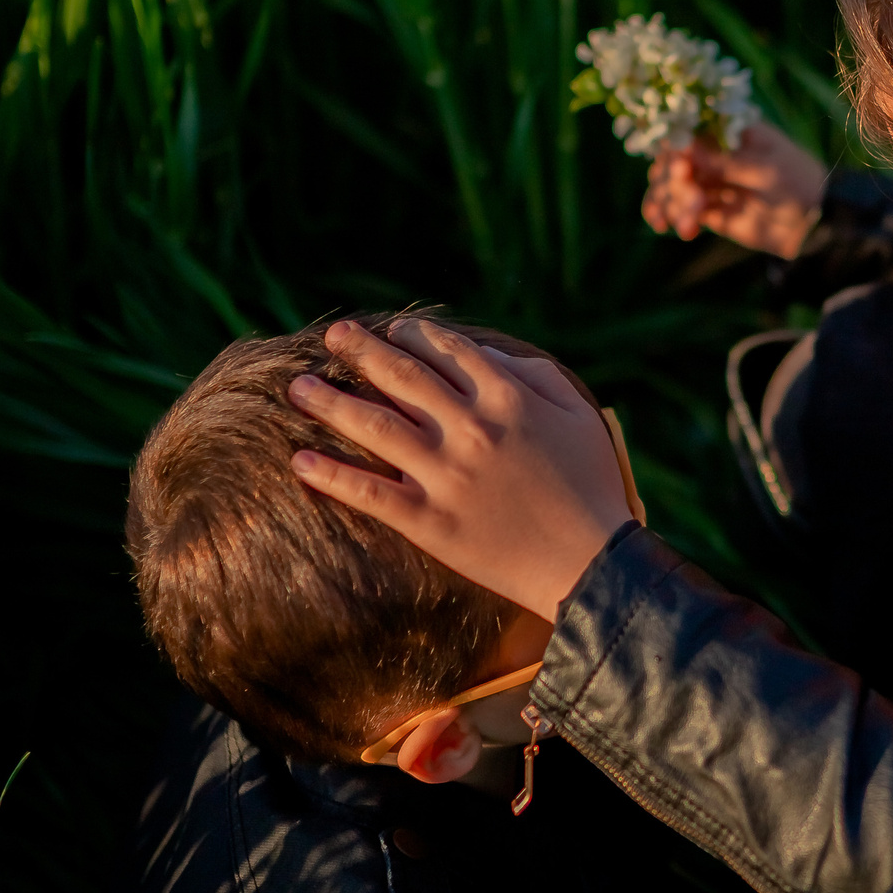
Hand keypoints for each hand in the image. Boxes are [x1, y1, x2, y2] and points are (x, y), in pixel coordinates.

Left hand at [287, 318, 632, 616]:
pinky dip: (332, 476)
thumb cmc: (593, 487)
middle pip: (402, 378)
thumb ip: (537, 376)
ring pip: (374, 427)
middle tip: (332, 336)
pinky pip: (371, 493)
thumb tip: (488, 356)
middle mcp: (471, 428)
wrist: (591, 563)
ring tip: (299, 388)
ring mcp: (447, 475)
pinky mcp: (431, 521)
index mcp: (508, 400)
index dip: (415, 335)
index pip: (449, 352)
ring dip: (330, 403)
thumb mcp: (580, 416)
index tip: (392, 329)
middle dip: (361, 351)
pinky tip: (300, 461)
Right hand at [642, 123, 827, 258]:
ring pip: (672, 187)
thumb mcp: (768, 171)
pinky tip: (679, 229)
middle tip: (694, 202)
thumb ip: (728, 163)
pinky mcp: (709, 209)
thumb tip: (686, 148)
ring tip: (686, 223)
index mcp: (728, 132)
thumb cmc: (798, 183)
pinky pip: (681, 211)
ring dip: (671, 203)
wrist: (814, 222)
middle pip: (674, 161)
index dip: (677, 151)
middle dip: (674, 183)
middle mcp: (713, 153)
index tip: (683, 170)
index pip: (688, 133)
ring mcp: (709, 181)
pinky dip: (674, 218)